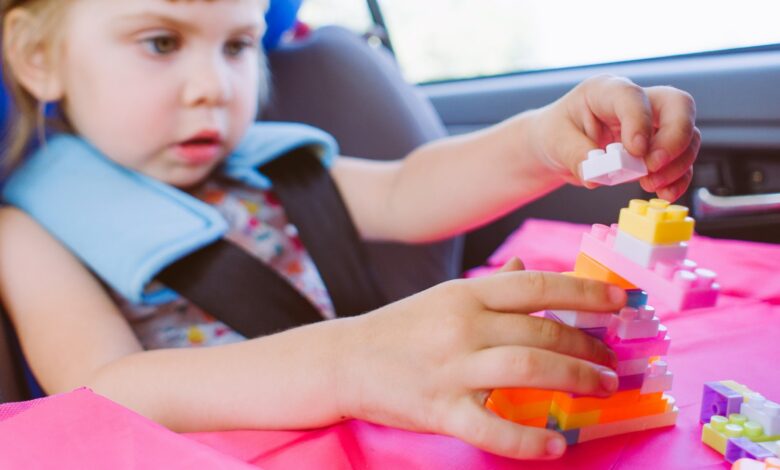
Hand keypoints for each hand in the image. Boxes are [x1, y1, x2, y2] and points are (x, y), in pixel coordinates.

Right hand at [336, 259, 624, 459]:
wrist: (346, 359)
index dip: (584, 292)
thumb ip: (490, 287)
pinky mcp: (439, 409)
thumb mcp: (444, 296)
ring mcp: (451, 368)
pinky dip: (529, 439)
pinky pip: (491, 427)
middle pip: (541, 332)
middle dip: (588, 348)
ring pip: (527, 369)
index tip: (621, 301)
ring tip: (601, 388)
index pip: (535, 286)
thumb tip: (527, 268)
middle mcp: (462, 325)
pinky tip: (557, 444)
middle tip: (612, 363)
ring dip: (574, 379)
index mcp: (465, 294)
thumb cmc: (401, 328)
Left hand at [531, 74, 700, 200]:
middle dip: (674, 138)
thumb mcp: (555, 141)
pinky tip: (664, 193)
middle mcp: (637, 103)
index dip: (638, 121)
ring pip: (687, 135)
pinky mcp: (657, 149)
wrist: (556, 147)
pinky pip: (680, 161)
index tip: (634, 150)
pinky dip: (678, 178)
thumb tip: (596, 176)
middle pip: (678, 106)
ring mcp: (652, 126)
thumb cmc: (556, 134)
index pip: (633, 96)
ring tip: (650, 184)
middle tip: (652, 166)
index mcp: (606, 91)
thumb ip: (575, 155)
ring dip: (677, 163)